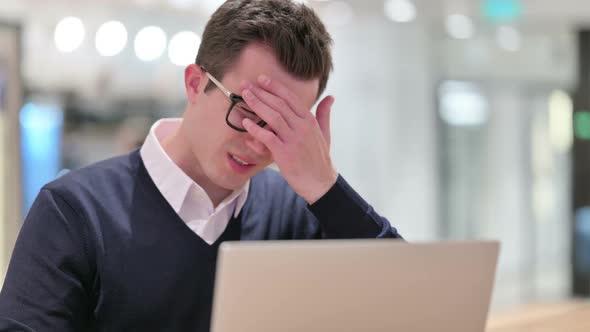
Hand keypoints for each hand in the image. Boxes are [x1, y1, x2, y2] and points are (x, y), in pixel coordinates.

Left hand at [240, 75, 337, 203]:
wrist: (321, 183)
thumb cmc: (320, 159)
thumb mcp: (325, 133)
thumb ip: (324, 114)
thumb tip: (330, 97)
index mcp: (310, 120)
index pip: (290, 98)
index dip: (275, 87)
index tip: (262, 79)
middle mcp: (302, 127)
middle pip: (279, 104)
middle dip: (261, 93)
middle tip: (246, 85)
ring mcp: (294, 140)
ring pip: (273, 117)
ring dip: (257, 105)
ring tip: (245, 96)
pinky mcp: (285, 153)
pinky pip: (268, 138)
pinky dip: (256, 129)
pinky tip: (246, 123)